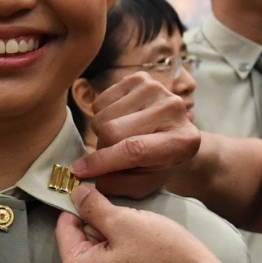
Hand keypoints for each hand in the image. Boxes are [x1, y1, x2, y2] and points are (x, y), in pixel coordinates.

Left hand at [56, 183, 248, 262]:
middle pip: (80, 240)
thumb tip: (76, 194)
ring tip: (138, 237)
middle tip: (129, 224)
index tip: (104, 200)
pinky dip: (122, 252)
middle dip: (101, 225)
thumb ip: (93, 206)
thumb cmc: (164, 256)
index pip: (65, 226)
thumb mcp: (124, 221)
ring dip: (114, 237)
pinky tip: (142, 250)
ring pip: (97, 250)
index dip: (84, 207)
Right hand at [69, 71, 202, 198]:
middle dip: (102, 148)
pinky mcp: (141, 78)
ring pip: (104, 114)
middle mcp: (174, 109)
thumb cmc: (159, 164)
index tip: (79, 171)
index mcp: (182, 141)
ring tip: (118, 138)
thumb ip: (118, 185)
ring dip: (102, 131)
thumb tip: (88, 175)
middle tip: (110, 156)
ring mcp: (157, 89)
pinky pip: (102, 99)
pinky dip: (102, 114)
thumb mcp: (144, 184)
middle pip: (112, 130)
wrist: (173, 135)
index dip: (103, 161)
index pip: (134, 150)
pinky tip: (119, 120)